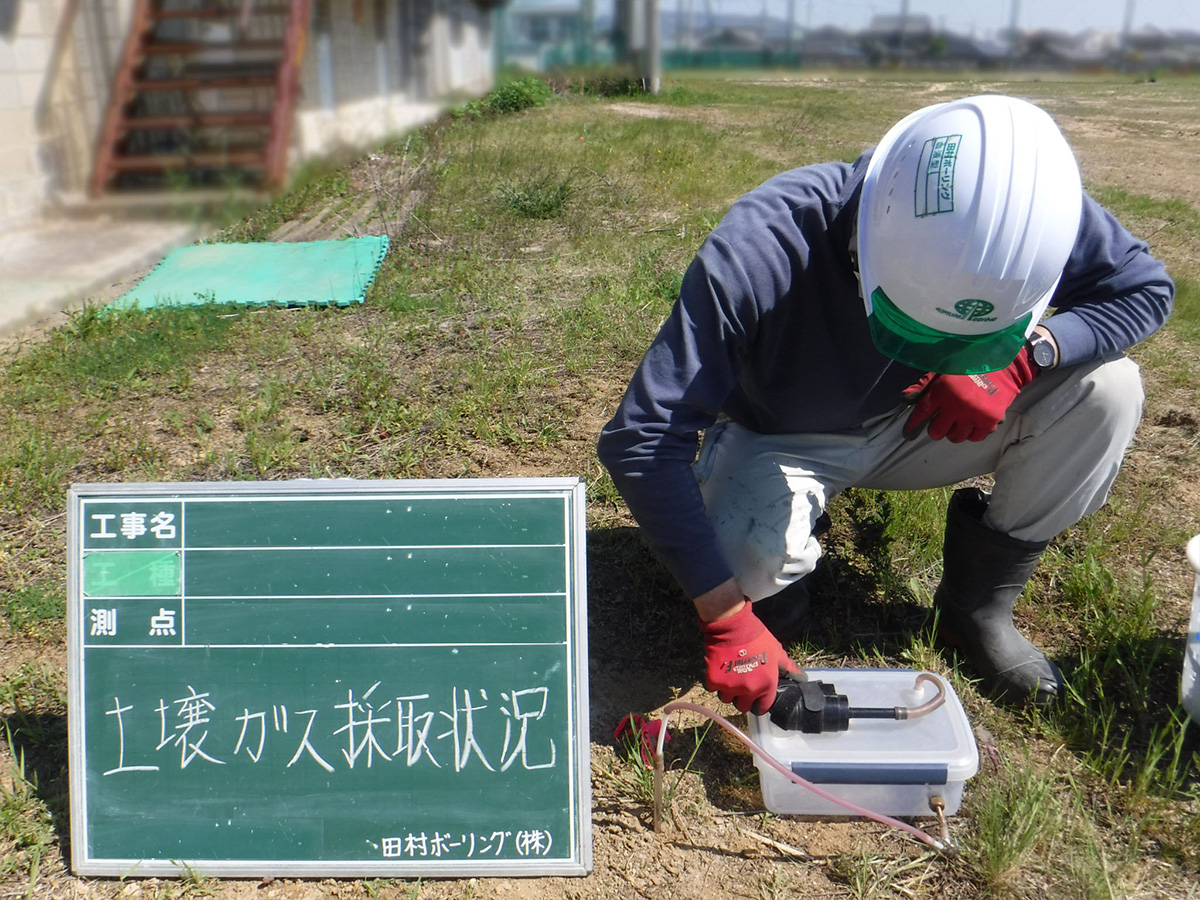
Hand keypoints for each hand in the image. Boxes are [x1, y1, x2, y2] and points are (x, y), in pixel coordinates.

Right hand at [699, 603, 800, 714]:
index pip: (762, 707)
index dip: (759, 702)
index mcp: (766, 685)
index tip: (755, 697)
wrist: (733, 627)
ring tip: (729, 676)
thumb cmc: (757, 638)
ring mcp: (730, 687)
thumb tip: (801, 677)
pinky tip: (719, 670)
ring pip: (726, 699)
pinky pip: (713, 689)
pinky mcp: (714, 681)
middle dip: (742, 698)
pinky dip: (715, 682)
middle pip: (743, 706)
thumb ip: (788, 667)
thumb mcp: (776, 651)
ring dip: (727, 691)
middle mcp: (749, 690)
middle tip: (741, 684)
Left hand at [903, 347, 1036, 442]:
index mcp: (942, 390)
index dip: (913, 424)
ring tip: (958, 422)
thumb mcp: (943, 369)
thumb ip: (924, 384)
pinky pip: (975, 437)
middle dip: (936, 429)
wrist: (1004, 364)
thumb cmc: (969, 365)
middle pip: (937, 432)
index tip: (909, 432)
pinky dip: (972, 433)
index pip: (922, 413)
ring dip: (954, 432)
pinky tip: (972, 423)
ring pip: (955, 437)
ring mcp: (973, 414)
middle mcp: (956, 405)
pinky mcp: (989, 420)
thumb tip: (905, 398)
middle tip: (941, 422)